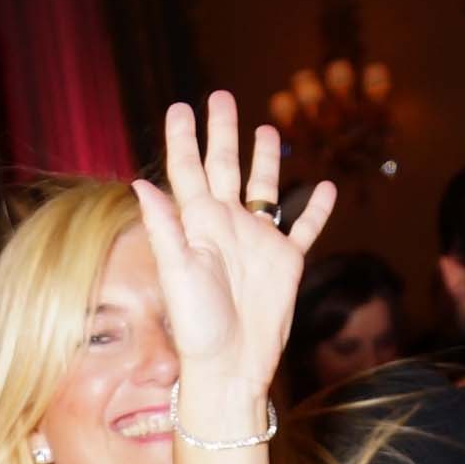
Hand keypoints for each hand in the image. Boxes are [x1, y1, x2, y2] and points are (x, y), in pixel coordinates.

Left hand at [130, 94, 334, 401]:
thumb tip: (140, 184)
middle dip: (222, 133)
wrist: (231, 367)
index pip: (187, 172)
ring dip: (265, 161)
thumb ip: (164, 227)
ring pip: (264, 190)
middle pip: (224, 168)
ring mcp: (257, 242)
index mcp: (197, 226)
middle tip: (221, 96)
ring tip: (267, 129)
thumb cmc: (197, 327)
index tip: (180, 107)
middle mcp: (226, 227)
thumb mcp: (177, 274)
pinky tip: (324, 188)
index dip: (183, 139)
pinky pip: (304, 228)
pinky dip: (315, 210)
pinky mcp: (285, 262)